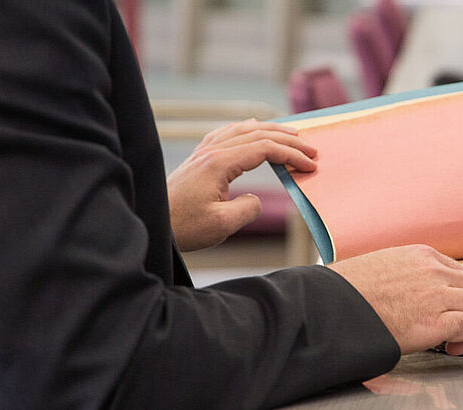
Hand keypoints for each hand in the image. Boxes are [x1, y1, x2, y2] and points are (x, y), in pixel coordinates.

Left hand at [167, 119, 317, 250]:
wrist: (151, 223)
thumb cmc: (183, 227)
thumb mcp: (222, 225)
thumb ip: (247, 209)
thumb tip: (255, 199)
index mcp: (219, 163)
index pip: (264, 149)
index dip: (291, 155)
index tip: (310, 165)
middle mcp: (211, 151)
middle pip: (257, 133)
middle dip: (288, 139)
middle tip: (311, 149)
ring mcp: (203, 153)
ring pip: (242, 129)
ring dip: (269, 129)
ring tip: (290, 134)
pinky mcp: (198, 159)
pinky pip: (226, 134)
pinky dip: (246, 129)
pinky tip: (251, 129)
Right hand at [329, 245, 462, 355]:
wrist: (328, 308)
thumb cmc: (346, 294)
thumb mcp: (382, 267)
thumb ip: (408, 276)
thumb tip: (418, 295)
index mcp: (422, 256)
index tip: (458, 313)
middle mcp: (434, 271)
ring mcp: (436, 295)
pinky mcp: (434, 321)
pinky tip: (453, 349)